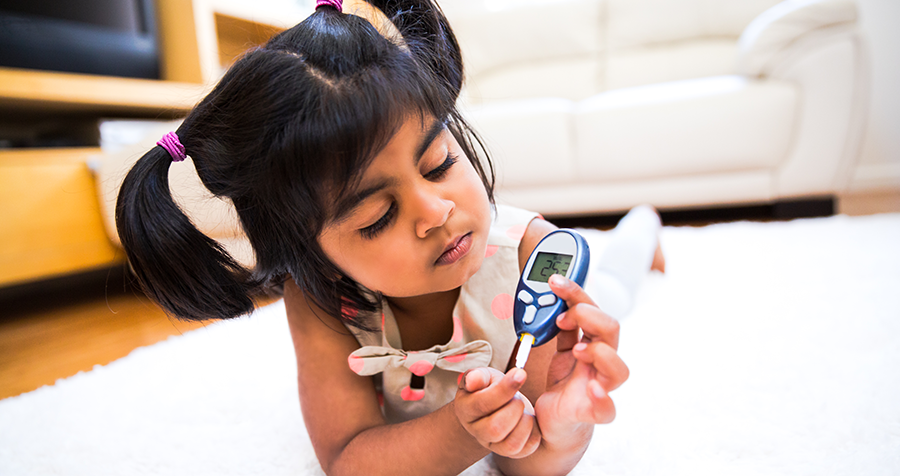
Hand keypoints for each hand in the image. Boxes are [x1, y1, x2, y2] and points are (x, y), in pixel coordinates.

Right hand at [454, 367, 541, 457]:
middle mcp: (476, 431)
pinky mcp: (509, 452)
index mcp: (465, 409)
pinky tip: (530, 420)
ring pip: (510, 445)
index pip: (481, 404)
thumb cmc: (489, 388)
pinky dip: (533, 434)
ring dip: (524, 424)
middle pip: (495, 429)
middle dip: (514, 409)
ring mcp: (492, 445)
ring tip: (524, 410)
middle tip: (518, 398)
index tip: (520, 374)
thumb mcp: (483, 376)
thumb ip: (478, 376)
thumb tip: (472, 379)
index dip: (503, 389)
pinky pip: (524, 450)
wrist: (496, 405)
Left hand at [534, 274, 629, 439]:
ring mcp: (601, 388)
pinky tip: (593, 390)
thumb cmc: (562, 384)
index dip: (577, 292)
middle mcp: (601, 363)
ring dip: (599, 353)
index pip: (594, 310)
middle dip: (588, 315)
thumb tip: (553, 301)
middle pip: (611, 330)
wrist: (554, 420)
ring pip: (619, 370)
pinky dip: (603, 400)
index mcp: (593, 344)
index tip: (556, 283)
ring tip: (577, 351)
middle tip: (563, 318)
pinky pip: (607, 410)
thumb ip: (561, 329)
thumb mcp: (559, 350)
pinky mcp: (594, 412)